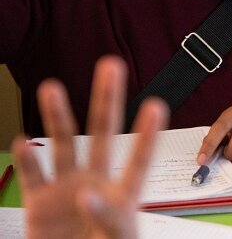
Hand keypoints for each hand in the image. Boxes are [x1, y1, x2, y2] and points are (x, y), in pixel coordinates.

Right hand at [12, 56, 168, 238]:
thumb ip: (108, 217)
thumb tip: (88, 194)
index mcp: (124, 194)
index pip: (140, 159)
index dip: (147, 135)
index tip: (156, 105)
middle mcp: (96, 181)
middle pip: (103, 134)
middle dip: (107, 100)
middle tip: (111, 65)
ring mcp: (67, 188)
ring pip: (63, 145)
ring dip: (58, 116)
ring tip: (51, 87)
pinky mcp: (40, 203)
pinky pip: (32, 176)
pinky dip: (27, 160)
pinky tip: (23, 141)